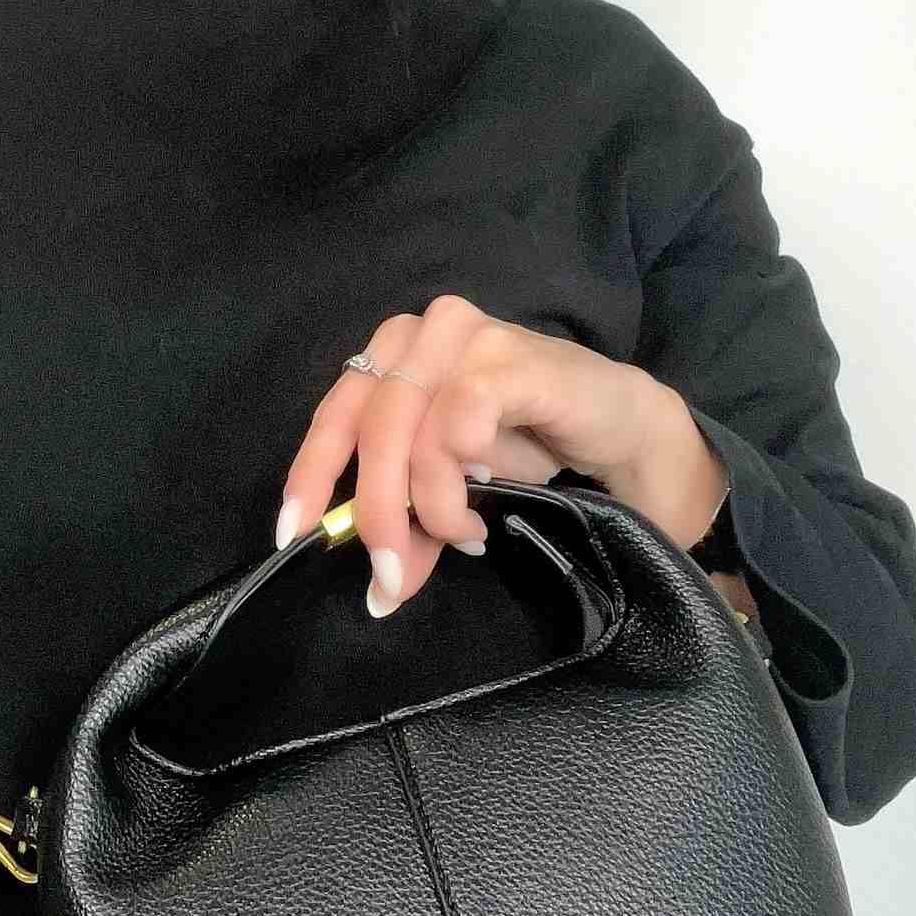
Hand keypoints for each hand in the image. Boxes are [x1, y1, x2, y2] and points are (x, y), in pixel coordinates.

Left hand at [273, 295, 714, 615]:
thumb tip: (378, 584)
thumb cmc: (533, 445)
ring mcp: (466, 336)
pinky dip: (462, 473)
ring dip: (431, 504)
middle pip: (369, 429)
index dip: (310, 475)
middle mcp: (421, 332)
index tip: (291, 535)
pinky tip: (487, 495)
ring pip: (411, 432)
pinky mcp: (510, 357)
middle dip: (377, 514)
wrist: (624, 431)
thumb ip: (410, 517)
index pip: (335, 413)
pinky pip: (458, 421)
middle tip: (391, 576)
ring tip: (463, 534)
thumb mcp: (454, 488)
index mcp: (393, 353)